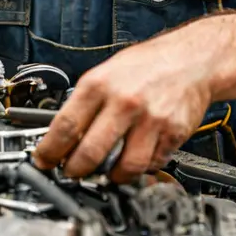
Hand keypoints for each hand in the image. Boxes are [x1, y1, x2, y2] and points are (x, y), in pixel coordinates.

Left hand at [32, 29, 211, 183]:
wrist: (192, 59)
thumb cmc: (147, 65)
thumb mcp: (106, 72)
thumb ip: (86, 101)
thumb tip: (62, 133)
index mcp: (100, 84)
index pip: (66, 126)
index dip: (49, 151)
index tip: (44, 161)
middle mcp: (124, 101)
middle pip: (90, 153)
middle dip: (75, 171)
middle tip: (72, 173)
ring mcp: (150, 119)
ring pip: (124, 167)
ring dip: (111, 177)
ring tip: (106, 172)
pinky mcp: (172, 133)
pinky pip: (151, 164)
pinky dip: (141, 169)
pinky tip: (135, 158)